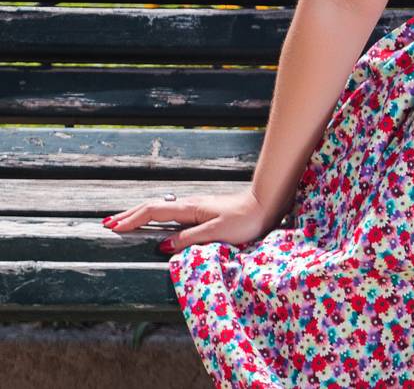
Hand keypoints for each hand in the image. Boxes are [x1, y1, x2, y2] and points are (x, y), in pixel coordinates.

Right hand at [101, 186, 280, 255]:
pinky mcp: (205, 212)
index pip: (152, 211)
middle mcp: (190, 205)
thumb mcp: (215, 233)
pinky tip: (158, 223)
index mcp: (189, 208)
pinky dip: (158, 217)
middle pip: (153, 207)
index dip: (131, 219)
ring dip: (142, 215)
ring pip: (162, 209)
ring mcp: (197, 207)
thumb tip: (162, 246)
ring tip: (126, 222)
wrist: (267, 203)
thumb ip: (189, 239)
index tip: (112, 228)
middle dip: (130, 215)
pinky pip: (173, 213)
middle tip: (109, 224)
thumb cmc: (245, 220)